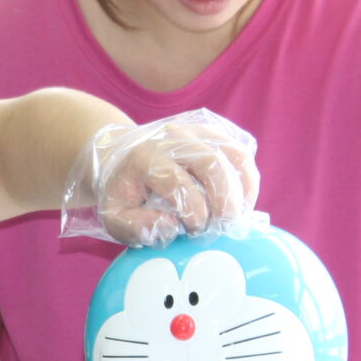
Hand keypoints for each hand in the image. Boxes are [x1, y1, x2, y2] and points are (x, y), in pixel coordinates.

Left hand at [61, 108, 259, 246]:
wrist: (118, 155)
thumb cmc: (120, 191)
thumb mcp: (113, 216)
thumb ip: (136, 227)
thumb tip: (171, 226)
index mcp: (144, 157)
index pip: (176, 181)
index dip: (193, 210)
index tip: (195, 231)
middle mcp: (171, 136)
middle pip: (210, 161)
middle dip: (224, 199)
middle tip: (225, 227)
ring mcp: (194, 130)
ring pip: (232, 152)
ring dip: (243, 188)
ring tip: (239, 216)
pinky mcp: (212, 132)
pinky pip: (240, 149)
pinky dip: (247, 177)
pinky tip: (243, 200)